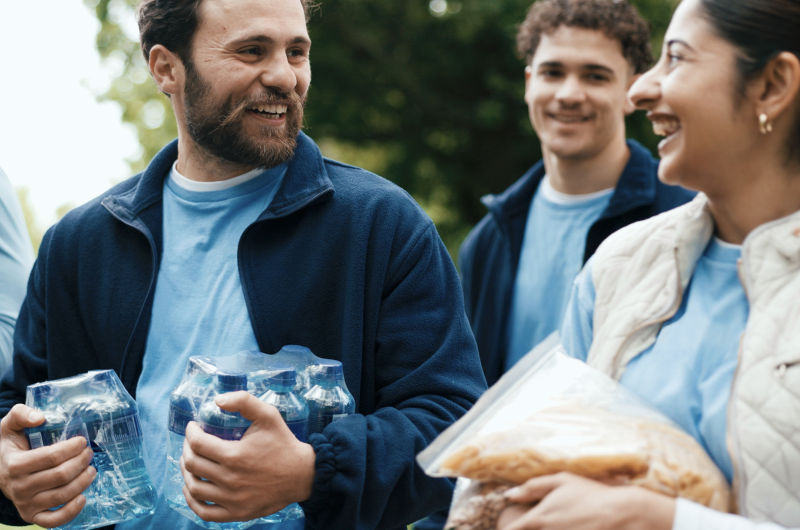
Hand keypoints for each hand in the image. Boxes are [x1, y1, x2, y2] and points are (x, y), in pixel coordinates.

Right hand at [0, 404, 95, 527]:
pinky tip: (83, 498)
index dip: (71, 448)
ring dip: (82, 482)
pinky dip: (70, 512)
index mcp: (15, 465)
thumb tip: (41, 417)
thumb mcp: (10, 425)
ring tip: (92, 469)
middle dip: (81, 462)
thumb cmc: (10, 445)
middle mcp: (19, 487)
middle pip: (60, 476)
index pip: (51, 457)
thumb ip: (22, 414)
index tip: (82, 440)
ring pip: (61, 496)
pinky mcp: (31, 515)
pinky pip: (53, 521)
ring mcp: (25, 504)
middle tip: (90, 453)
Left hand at [181, 391, 315, 522]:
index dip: (190, 432)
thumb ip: (244, 401)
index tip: (193, 426)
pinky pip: (205, 512)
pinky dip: (192, 501)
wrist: (302, 474)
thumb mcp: (269, 414)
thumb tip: (217, 400)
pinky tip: (192, 489)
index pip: (197, 444)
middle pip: (192, 465)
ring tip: (190, 462)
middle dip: (186, 449)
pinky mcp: (237, 513)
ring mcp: (232, 499)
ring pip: (194, 488)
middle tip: (191, 442)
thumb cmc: (283, 443)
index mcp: (235, 455)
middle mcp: (230, 479)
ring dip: (186, 473)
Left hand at [497, 472, 674, 529]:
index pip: (512, 529)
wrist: (620, 513)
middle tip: (542, 522)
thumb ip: (532, 487)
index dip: (507, 529)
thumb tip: (509, 495)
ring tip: (558, 523)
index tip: (505, 527)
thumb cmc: (590, 493)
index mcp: (539, 517)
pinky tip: (571, 527)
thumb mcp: (561, 481)